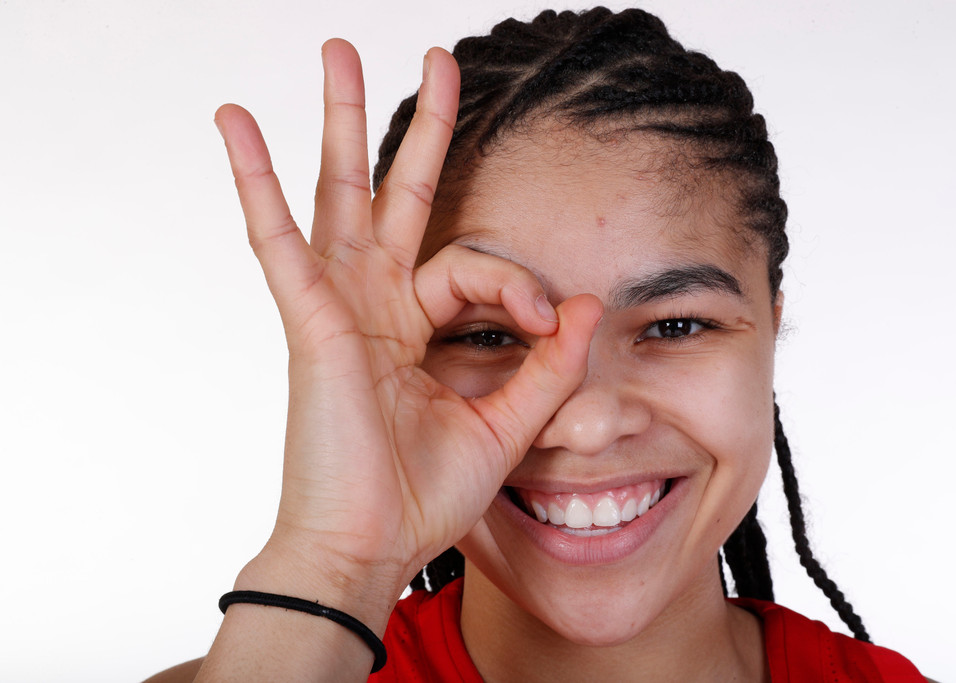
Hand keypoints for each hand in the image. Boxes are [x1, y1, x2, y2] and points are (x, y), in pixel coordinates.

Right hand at [214, 40, 601, 611]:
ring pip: (340, 193)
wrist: (370, 547)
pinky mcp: (312, 320)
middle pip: (397, 194)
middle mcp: (374, 305)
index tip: (551, 324)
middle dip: (419, 128)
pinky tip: (235, 123)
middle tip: (438, 59)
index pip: (474, 266)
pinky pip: (278, 239)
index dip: (520, 284)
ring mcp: (338, 305)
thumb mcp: (506, 421)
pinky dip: (255, 181)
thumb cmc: (420, 494)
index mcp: (414, 328)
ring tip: (338, 53)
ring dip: (341, 122)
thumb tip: (584, 303)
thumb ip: (547, 364)